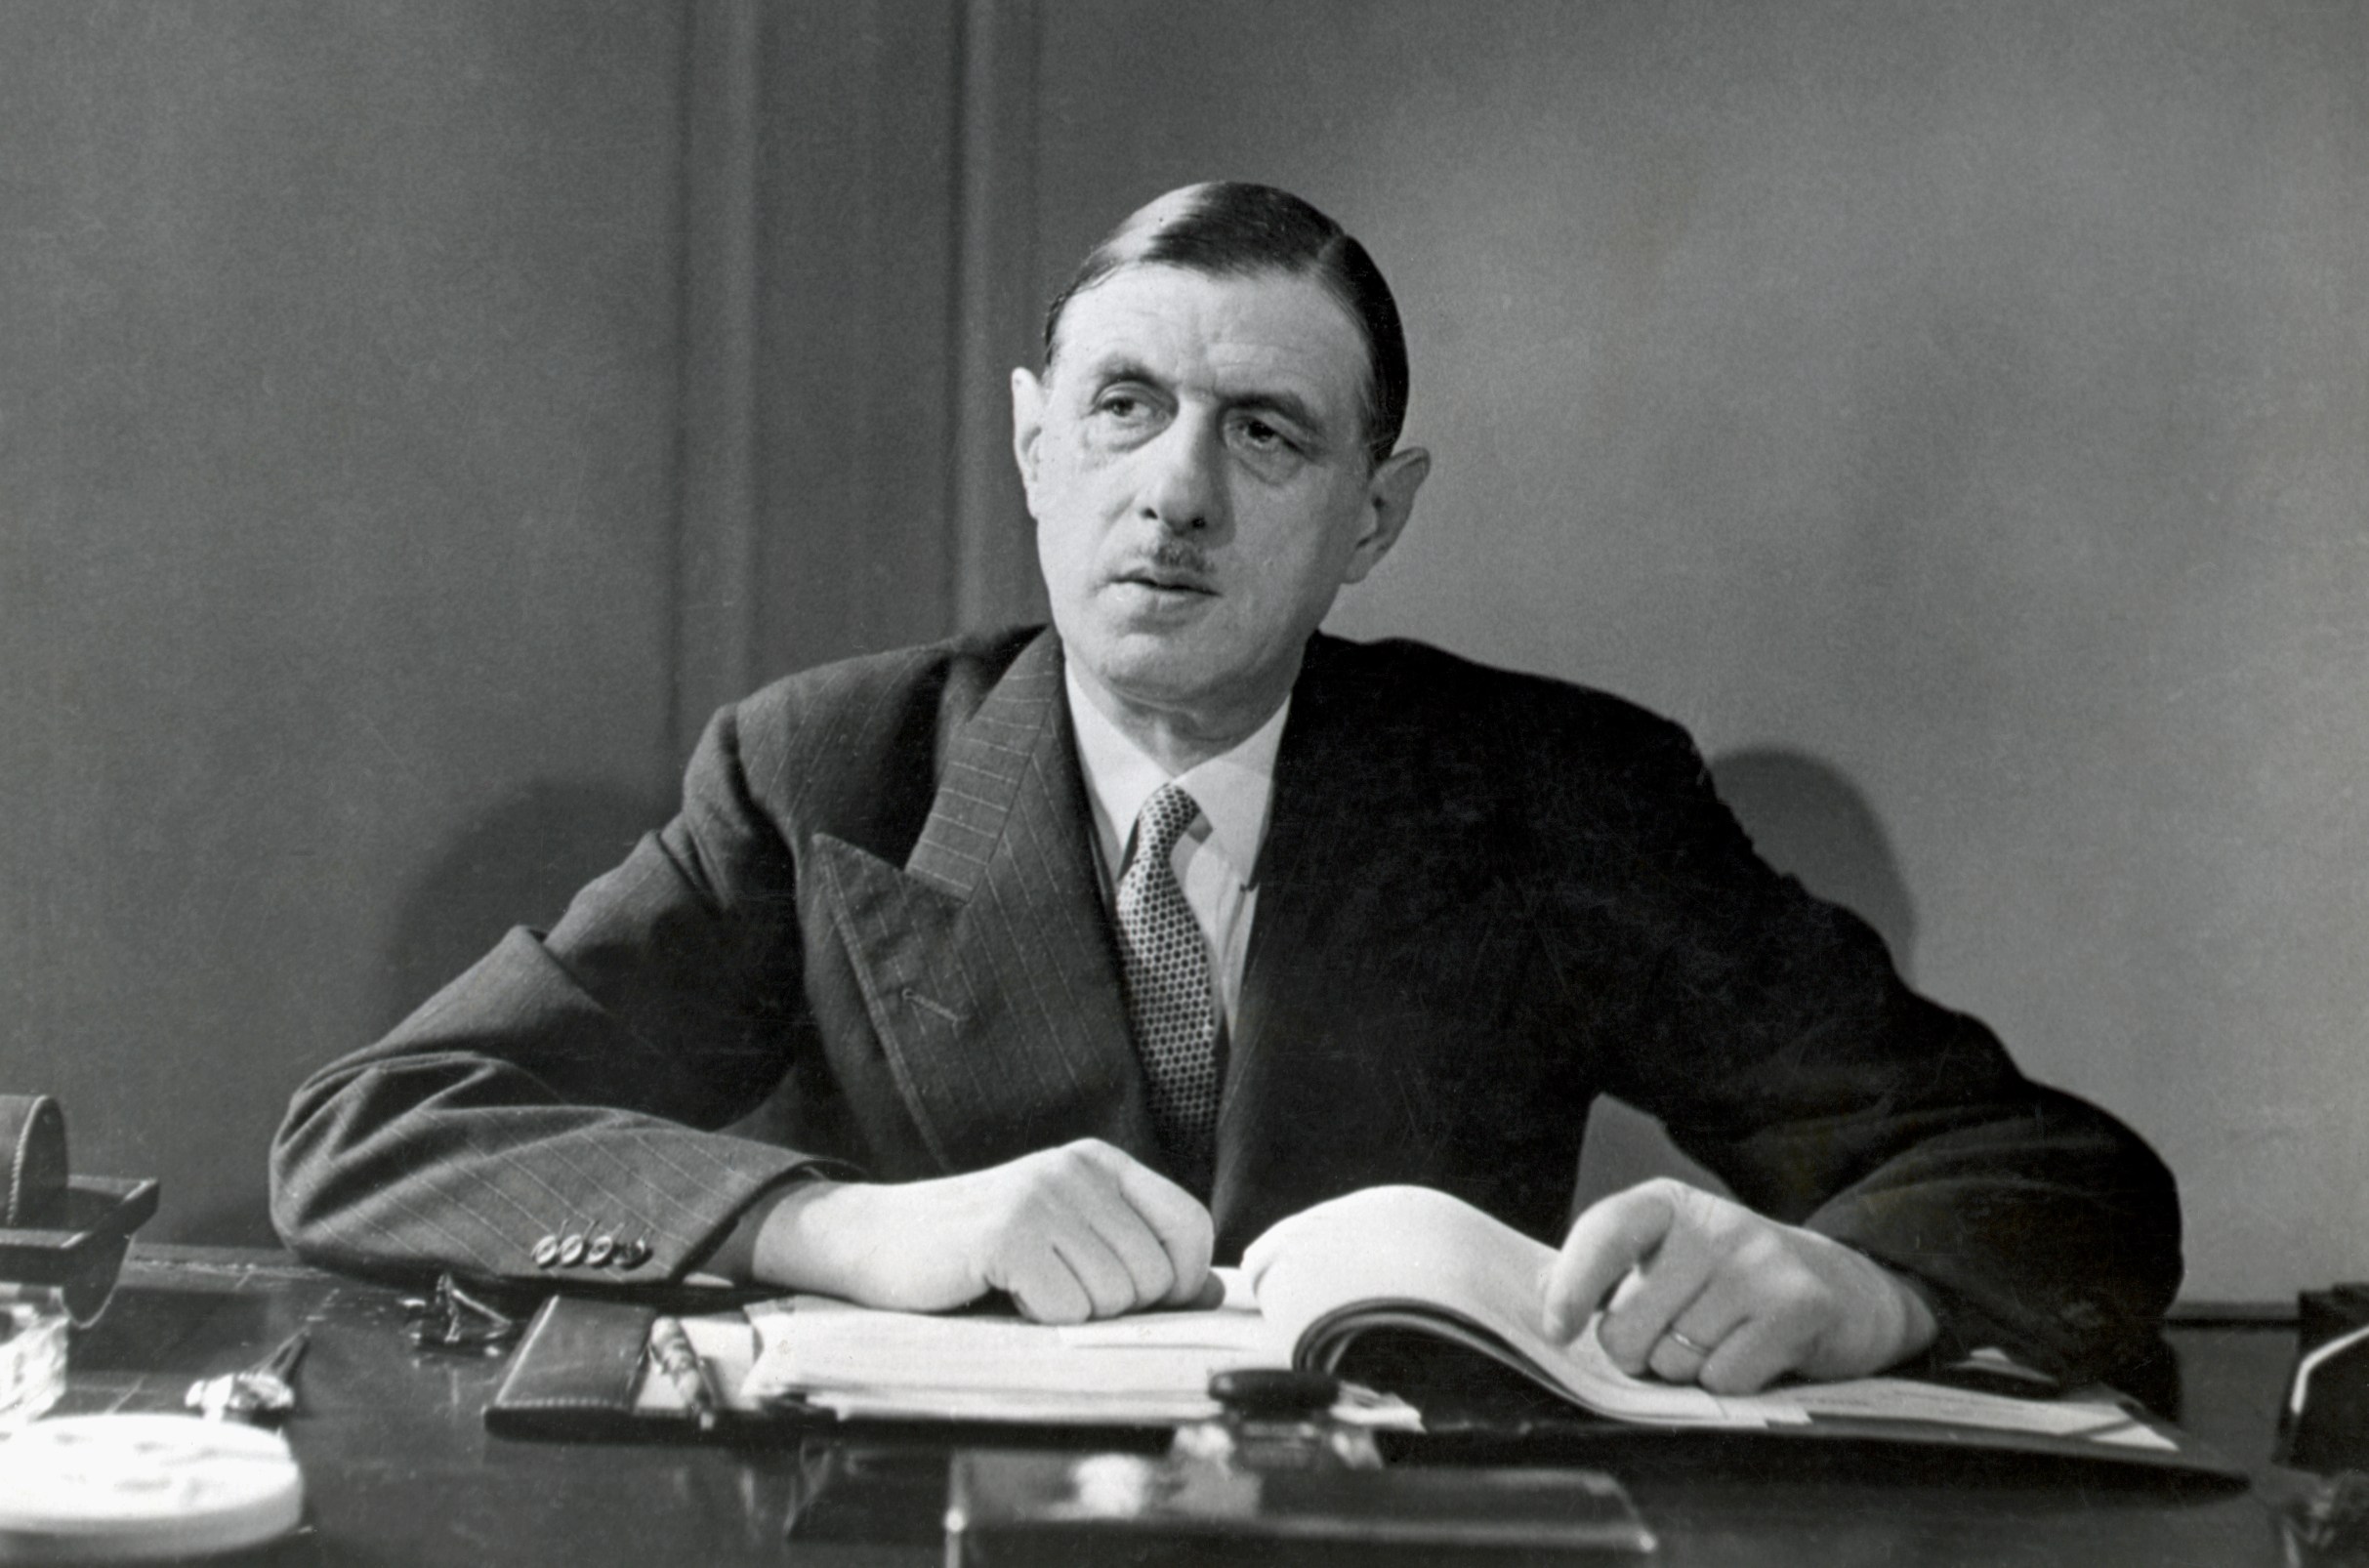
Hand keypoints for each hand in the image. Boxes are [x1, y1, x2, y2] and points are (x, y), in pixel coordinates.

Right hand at [748, 1139, 1213, 1323]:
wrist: (874, 1238)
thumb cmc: (977, 1249)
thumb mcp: (1065, 1236)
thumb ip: (1136, 1253)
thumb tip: (1214, 1290)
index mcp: (1100, 1163)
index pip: (1190, 1226)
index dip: (1181, 1281)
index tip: (1140, 1300)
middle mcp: (1078, 1170)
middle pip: (1157, 1276)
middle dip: (1116, 1308)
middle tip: (1057, 1292)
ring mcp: (1042, 1197)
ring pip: (1115, 1298)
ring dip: (1072, 1314)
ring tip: (1026, 1287)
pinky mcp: (1007, 1233)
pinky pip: (1066, 1309)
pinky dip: (1037, 1319)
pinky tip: (1003, 1294)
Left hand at [1541, 1178, 1935, 1394]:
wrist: (1846, 1289)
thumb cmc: (1733, 1282)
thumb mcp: (1670, 1259)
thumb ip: (1607, 1274)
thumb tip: (1536, 1296)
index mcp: (1668, 1205)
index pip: (1604, 1232)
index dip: (1570, 1286)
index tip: (1555, 1331)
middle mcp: (1713, 1223)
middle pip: (1627, 1323)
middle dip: (1638, 1352)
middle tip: (1672, 1338)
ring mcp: (1758, 1261)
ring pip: (1674, 1359)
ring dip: (1687, 1370)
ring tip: (1719, 1342)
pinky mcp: (1797, 1305)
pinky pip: (1724, 1378)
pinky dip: (1729, 1384)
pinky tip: (1753, 1356)